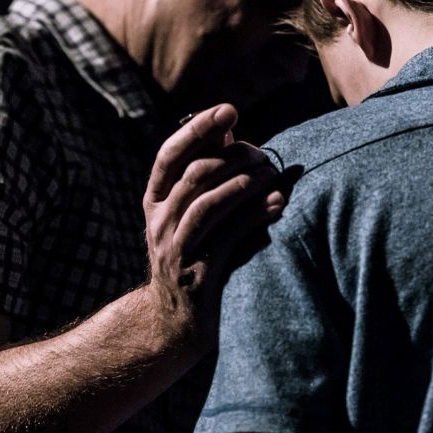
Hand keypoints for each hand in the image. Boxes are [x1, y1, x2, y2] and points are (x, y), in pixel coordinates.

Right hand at [143, 104, 284, 315]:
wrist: (176, 323)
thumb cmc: (196, 254)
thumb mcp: (191, 214)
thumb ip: (206, 174)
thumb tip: (228, 132)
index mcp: (155, 200)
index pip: (170, 154)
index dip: (197, 128)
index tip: (229, 109)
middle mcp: (159, 222)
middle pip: (194, 175)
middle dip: (233, 158)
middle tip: (263, 154)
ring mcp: (176, 249)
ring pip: (207, 203)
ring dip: (244, 183)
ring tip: (272, 175)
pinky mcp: (198, 274)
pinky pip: (227, 237)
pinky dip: (254, 216)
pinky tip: (277, 204)